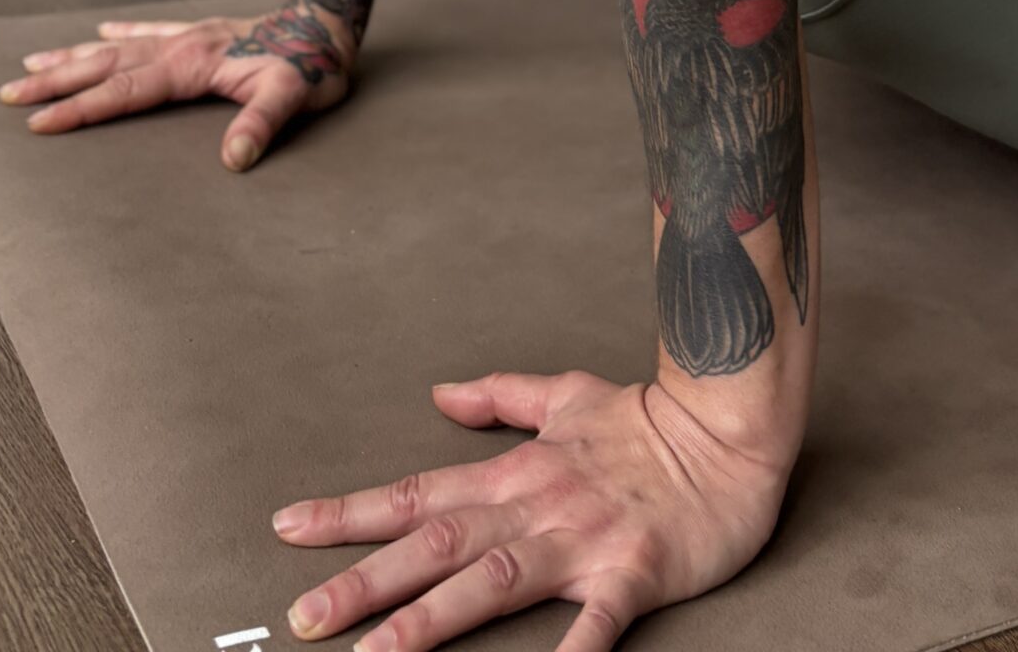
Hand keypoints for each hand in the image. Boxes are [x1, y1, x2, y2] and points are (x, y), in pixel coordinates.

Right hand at [0, 9, 351, 170]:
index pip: (123, 91)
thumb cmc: (315, 66)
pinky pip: (149, 29)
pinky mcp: (201, 33)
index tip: (36, 124)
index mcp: (191, 65)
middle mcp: (180, 46)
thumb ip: (262, 124)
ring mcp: (188, 36)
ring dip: (74, 55)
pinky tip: (101, 28)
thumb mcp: (295, 97)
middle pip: (105, 64)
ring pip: (117, 44)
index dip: (80, 109)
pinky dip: (121, 29)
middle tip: (6, 93)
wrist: (331, 22)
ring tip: (30, 62)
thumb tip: (234, 159)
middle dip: (56, 81)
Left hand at [273, 369, 790, 650]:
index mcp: (515, 472)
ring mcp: (582, 539)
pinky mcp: (634, 571)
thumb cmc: (646, 419)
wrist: (728, 426)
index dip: (351, 513)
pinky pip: (596, 623)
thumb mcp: (564, 394)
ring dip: (430, 622)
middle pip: (437, 546)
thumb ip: (499, 397)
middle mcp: (535, 506)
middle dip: (365, 582)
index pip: (417, 494)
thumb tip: (439, 395)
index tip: (289, 528)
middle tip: (304, 616)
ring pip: (492, 583)